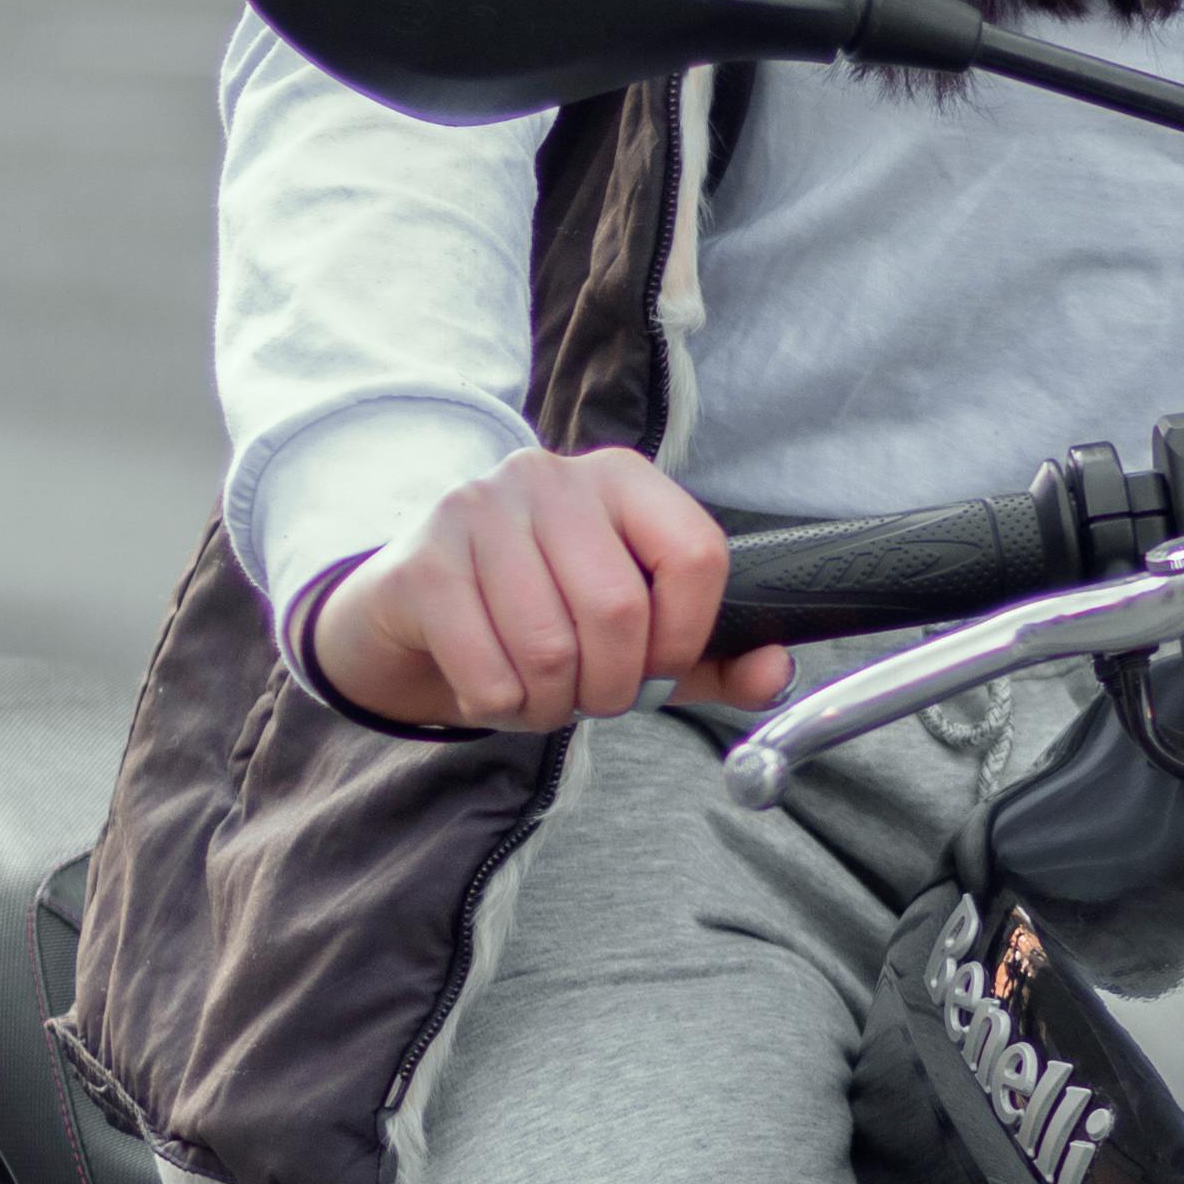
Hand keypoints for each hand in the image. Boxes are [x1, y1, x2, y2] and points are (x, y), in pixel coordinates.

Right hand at [312, 447, 791, 732]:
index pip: (698, 554)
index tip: (658, 666)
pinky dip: (500, 708)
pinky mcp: (423, 562)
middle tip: (588, 696)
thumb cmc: (536, 616)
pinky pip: (491, 673)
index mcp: (620, 478)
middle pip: (620, 610)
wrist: (410, 614)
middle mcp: (550, 475)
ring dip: (551, 704)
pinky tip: (490, 687)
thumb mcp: (635, 636)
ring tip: (536, 693)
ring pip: (551, 650)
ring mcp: (479, 509)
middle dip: (613, 686)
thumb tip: (774, 673)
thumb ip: (710, 657)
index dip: (688, 635)